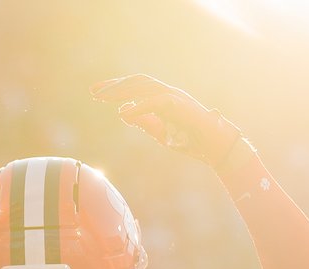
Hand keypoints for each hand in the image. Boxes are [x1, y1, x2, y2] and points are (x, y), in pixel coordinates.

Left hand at [91, 75, 242, 166]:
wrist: (215, 147)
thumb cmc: (191, 141)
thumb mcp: (161, 132)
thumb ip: (144, 121)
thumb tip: (123, 112)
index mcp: (162, 97)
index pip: (135, 86)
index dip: (115, 87)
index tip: (96, 92)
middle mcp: (168, 92)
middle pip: (137, 82)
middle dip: (114, 86)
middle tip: (94, 93)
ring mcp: (176, 97)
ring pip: (145, 87)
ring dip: (123, 92)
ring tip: (104, 99)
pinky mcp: (181, 107)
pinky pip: (157, 103)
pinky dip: (140, 107)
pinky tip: (125, 114)